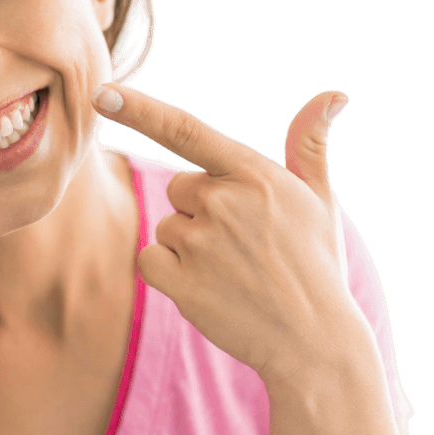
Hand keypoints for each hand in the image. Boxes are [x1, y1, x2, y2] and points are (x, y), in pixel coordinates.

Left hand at [92, 83, 363, 389]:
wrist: (314, 341)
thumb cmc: (315, 264)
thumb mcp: (319, 200)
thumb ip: (309, 144)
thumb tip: (333, 94)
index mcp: (254, 174)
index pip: (184, 130)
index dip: (137, 109)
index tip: (100, 93)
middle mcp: (224, 202)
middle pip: (179, 189)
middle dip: (202, 210)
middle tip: (242, 243)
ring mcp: (201, 243)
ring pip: (167, 226)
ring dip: (189, 246)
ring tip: (233, 270)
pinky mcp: (182, 281)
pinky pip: (150, 260)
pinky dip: (169, 273)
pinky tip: (208, 287)